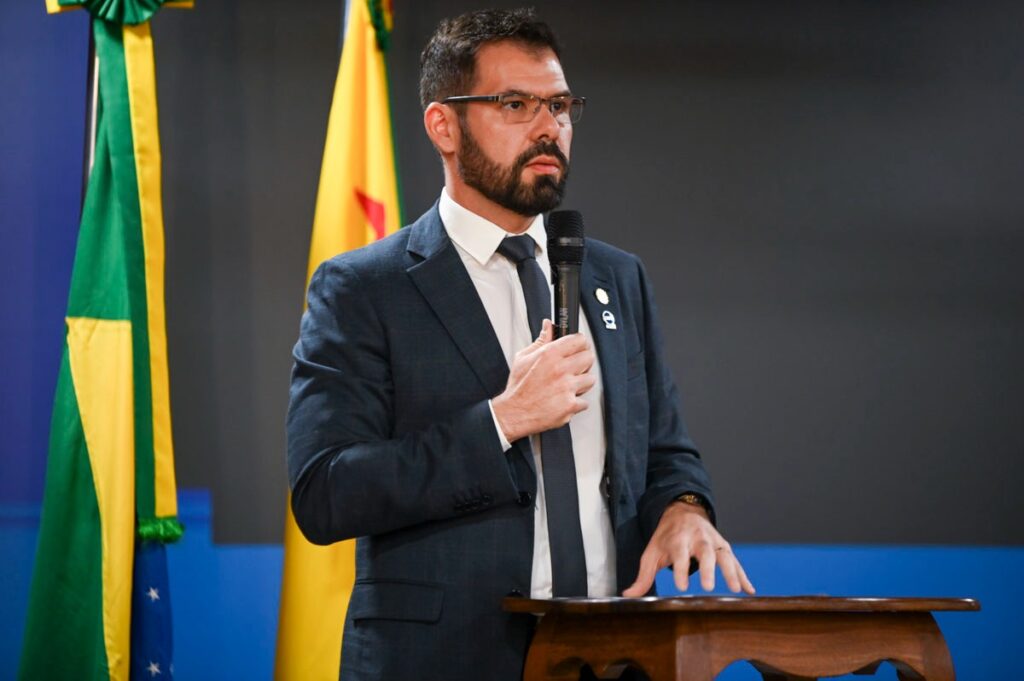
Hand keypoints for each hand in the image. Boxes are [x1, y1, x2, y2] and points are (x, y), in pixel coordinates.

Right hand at [491, 320, 595, 441]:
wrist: (514, 413)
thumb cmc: (519, 387)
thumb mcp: (524, 358)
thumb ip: (541, 340)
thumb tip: (548, 326)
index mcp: (550, 354)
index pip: (579, 340)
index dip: (580, 343)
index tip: (578, 348)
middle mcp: (560, 369)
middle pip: (589, 357)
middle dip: (583, 362)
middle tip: (574, 368)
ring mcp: (567, 388)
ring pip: (590, 379)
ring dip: (582, 383)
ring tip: (567, 386)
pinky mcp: (570, 405)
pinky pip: (584, 401)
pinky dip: (576, 403)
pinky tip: (564, 400)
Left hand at [622, 502, 754, 596]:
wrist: (682, 511)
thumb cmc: (665, 537)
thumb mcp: (651, 552)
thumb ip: (643, 576)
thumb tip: (628, 596)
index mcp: (677, 539)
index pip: (679, 554)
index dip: (681, 570)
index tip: (682, 587)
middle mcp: (697, 538)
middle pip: (704, 552)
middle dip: (707, 569)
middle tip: (708, 587)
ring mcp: (713, 541)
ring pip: (724, 555)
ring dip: (731, 571)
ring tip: (737, 589)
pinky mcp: (723, 547)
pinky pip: (735, 561)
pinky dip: (743, 575)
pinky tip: (750, 590)